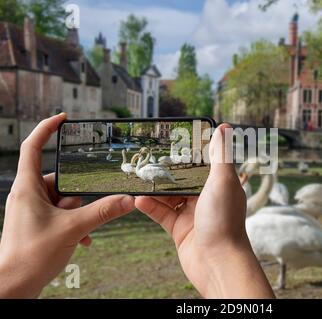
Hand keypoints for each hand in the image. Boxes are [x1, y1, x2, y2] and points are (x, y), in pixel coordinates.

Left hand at [0, 113, 135, 297]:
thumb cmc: (30, 256)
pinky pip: (61, 214)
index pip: (33, 147)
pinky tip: (82, 239)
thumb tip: (127, 199)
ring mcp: (32, 209)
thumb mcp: (73, 229)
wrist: (13, 286)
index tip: (64, 118)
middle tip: (79, 215)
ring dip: (78, 214)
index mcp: (27, 187)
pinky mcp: (38, 222)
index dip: (47, 128)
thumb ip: (103, 211)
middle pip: (60, 180)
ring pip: (64, 200)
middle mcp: (28, 195)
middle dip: (77, 197)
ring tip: (80, 233)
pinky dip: (74, 224)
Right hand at [135, 123, 273, 297]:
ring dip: (155, 189)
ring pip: (170, 196)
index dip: (190, 153)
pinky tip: (138, 199)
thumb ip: (221, 155)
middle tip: (148, 158)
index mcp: (220, 185)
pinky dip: (150, 207)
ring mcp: (192, 214)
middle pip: (183, 180)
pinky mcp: (179, 229)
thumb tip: (224, 127)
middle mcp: (206, 199)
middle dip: (167, 171)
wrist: (217, 262)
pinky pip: (162, 214)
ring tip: (138, 177)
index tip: (173, 141)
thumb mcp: (222, 181)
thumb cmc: (224, 220)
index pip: (204, 163)